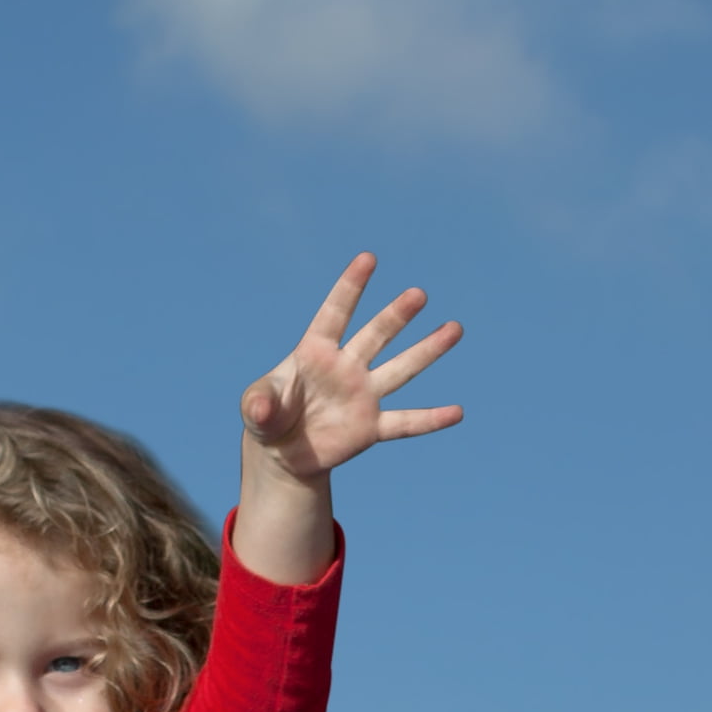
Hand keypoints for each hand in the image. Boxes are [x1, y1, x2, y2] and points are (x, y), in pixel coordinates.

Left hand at [238, 253, 462, 486]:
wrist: (283, 453)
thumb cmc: (268, 419)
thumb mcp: (254, 410)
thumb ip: (257, 404)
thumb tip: (260, 410)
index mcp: (315, 353)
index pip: (335, 314)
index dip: (350, 287)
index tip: (368, 258)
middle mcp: (346, 367)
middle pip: (375, 335)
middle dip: (395, 316)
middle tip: (418, 294)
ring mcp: (362, 396)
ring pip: (400, 369)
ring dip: (426, 350)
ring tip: (454, 329)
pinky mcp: (371, 427)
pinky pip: (405, 422)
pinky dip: (430, 420)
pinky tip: (457, 413)